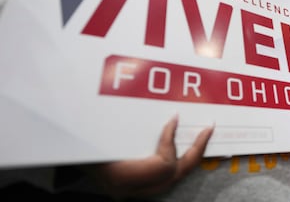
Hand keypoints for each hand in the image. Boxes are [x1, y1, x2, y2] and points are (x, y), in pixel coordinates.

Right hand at [82, 115, 212, 197]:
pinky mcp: (131, 188)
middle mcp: (128, 189)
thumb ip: (129, 124)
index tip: (174, 119)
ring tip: (201, 137)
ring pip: (171, 180)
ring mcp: (130, 191)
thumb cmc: (78, 135)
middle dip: (195, 151)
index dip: (171, 142)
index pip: (164, 166)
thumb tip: (171, 117)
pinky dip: (175, 161)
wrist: (62, 148)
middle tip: (208, 129)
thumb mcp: (100, 126)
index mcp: (121, 177)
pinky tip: (182, 145)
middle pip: (174, 175)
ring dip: (187, 157)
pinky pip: (162, 178)